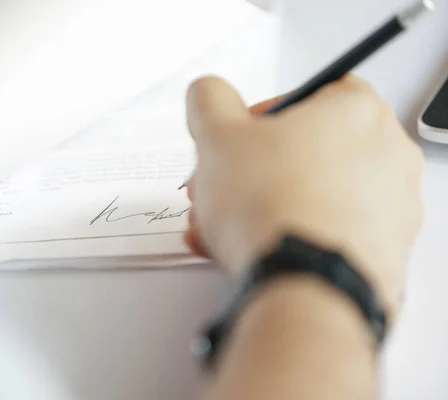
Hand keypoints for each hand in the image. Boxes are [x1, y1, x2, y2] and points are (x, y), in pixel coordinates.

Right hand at [184, 75, 423, 316]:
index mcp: (358, 112)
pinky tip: (247, 250)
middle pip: (308, 150)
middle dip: (253, 169)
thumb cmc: (272, 208)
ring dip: (262, 205)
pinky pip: (326, 234)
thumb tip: (209, 94)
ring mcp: (391, 210)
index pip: (310, 92)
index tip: (240, 136)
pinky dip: (289, 238)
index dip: (265, 113)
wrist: (303, 287)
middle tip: (224, 185)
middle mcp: (388, 157)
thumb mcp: (216, 135)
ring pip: (312, 196)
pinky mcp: (383, 253)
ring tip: (222, 226)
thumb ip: (208, 99)